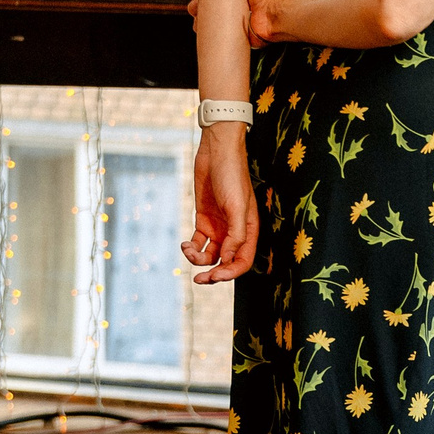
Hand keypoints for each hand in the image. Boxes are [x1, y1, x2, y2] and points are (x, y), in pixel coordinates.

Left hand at [183, 126, 256, 283]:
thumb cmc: (232, 176)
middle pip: (226, 262)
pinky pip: (198, 242)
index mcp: (248, 230)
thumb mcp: (237, 206)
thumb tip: (227, 260)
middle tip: (199, 280)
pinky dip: (191, 247)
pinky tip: (185, 243)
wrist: (216, 153)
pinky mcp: (203, 220)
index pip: (242, 261)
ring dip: (198, 259)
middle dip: (213, 273)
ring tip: (188, 250)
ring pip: (210, 255)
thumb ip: (235, 235)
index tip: (214, 276)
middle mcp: (234, 232)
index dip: (230, 272)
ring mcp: (218, 227)